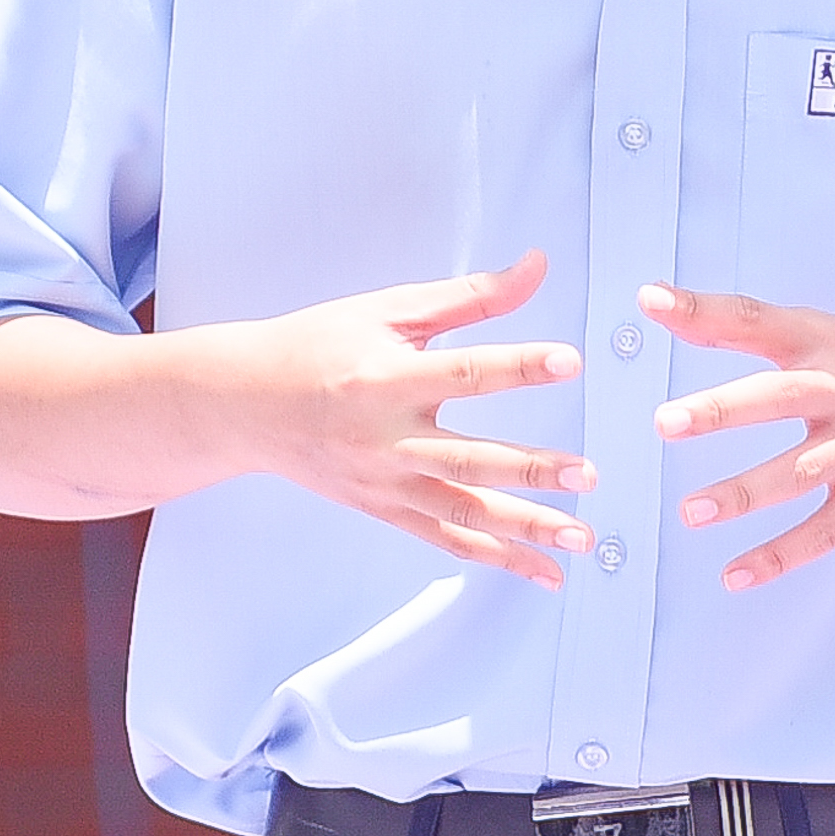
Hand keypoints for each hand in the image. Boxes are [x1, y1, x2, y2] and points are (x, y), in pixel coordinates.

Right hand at [245, 249, 593, 588]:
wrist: (245, 403)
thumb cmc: (318, 345)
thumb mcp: (388, 309)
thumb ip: (469, 295)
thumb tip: (537, 266)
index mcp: (387, 379)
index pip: (464, 373)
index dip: (518, 365)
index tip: (570, 361)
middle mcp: (386, 439)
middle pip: (468, 460)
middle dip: (531, 471)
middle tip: (588, 475)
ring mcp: (385, 483)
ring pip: (463, 513)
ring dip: (526, 529)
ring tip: (580, 536)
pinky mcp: (384, 510)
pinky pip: (446, 539)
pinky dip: (496, 557)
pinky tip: (541, 569)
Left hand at [638, 284, 834, 589]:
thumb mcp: (823, 335)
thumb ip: (742, 326)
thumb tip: (661, 307)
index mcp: (822, 342)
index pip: (756, 319)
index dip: (703, 309)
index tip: (651, 301)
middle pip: (777, 399)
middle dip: (721, 410)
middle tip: (665, 423)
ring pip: (796, 474)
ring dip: (741, 494)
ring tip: (691, 512)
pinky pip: (823, 531)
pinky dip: (780, 555)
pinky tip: (735, 574)